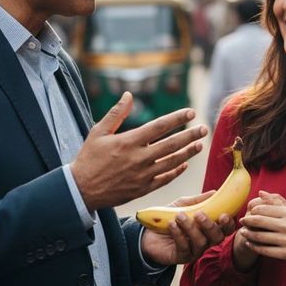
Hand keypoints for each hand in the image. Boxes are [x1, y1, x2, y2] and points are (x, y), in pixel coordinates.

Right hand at [70, 92, 207, 209]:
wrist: (81, 190)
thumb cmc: (89, 158)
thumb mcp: (98, 132)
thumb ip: (116, 113)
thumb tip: (128, 94)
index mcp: (129, 142)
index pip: (160, 126)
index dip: (177, 118)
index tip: (191, 112)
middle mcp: (139, 158)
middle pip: (171, 144)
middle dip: (190, 135)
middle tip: (204, 128)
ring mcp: (142, 175)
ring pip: (172, 162)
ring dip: (188, 152)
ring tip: (199, 144)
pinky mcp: (143, 189)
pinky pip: (165, 178)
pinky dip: (176, 171)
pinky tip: (184, 164)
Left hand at [140, 192, 235, 264]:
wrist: (148, 233)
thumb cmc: (170, 218)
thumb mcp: (184, 205)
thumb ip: (199, 200)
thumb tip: (215, 192)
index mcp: (209, 228)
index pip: (226, 229)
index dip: (229, 223)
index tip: (224, 214)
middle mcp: (205, 241)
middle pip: (217, 237)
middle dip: (210, 225)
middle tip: (199, 214)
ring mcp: (194, 251)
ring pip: (201, 242)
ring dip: (191, 227)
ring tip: (179, 216)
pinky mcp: (181, 257)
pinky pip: (184, 247)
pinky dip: (179, 234)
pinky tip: (172, 225)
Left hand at [239, 191, 285, 273]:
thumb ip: (276, 200)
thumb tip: (260, 193)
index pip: (264, 209)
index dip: (252, 210)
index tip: (248, 212)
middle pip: (260, 221)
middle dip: (247, 221)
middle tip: (241, 221)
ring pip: (260, 236)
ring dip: (248, 234)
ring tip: (243, 232)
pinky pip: (265, 250)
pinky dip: (254, 246)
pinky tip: (250, 243)